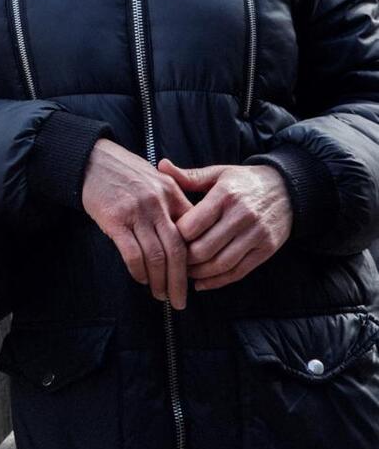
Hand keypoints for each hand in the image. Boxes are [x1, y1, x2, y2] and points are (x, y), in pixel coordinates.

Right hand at [82, 139, 191, 309]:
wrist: (92, 159)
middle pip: (176, 250)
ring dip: (159, 281)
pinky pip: (132, 254)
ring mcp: (136, 212)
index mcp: (171, 193)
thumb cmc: (125, 172)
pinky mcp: (115, 220)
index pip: (191, 232)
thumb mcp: (157, 179)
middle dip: (180, 281)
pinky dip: (139, 271)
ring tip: (161, 296)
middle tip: (180, 301)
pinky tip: (140, 279)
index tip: (193, 278)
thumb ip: (173, 203)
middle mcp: (157, 203)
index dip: (194, 260)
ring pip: (156, 256)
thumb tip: (188, 235)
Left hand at [157, 159, 293, 290]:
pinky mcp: (266, 250)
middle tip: (172, 259)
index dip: (175, 235)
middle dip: (184, 259)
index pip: (192, 224)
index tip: (166, 237)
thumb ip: (189, 176)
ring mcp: (256, 235)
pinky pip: (238, 272)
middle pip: (204, 249)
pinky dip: (217, 282)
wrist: (287, 189)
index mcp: (225, 195)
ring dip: (198, 273)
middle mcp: (242, 216)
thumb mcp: (218, 173)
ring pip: (220, 264)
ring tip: (184, 272)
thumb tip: (161, 165)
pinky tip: (202, 283)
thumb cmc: (244, 181)